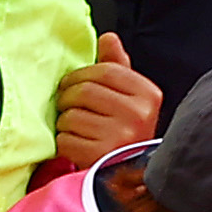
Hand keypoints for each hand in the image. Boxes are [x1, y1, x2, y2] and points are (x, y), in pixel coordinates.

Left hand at [49, 33, 158, 175]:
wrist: (129, 173)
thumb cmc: (126, 130)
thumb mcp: (130, 97)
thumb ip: (117, 67)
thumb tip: (107, 37)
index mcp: (147, 94)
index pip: (105, 70)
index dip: (80, 75)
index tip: (71, 84)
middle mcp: (137, 113)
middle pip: (84, 91)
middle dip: (68, 99)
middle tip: (68, 106)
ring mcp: (119, 135)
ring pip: (71, 116)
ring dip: (65, 123)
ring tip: (76, 128)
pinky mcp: (99, 155)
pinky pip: (64, 140)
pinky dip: (63, 142)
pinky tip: (77, 144)